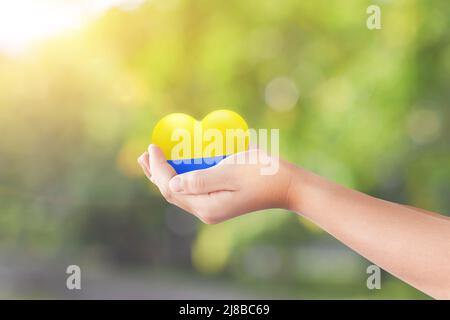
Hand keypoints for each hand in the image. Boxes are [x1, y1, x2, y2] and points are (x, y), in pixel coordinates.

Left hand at [137, 145, 293, 223]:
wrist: (286, 186)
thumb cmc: (262, 173)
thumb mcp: (232, 172)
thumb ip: (201, 179)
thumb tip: (173, 184)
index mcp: (207, 206)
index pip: (171, 188)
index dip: (157, 168)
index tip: (152, 147)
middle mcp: (206, 211)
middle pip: (172, 193)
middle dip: (155, 173)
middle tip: (144, 154)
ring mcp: (212, 208)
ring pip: (180, 192)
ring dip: (165, 175)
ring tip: (152, 160)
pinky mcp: (218, 202)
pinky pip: (191, 190)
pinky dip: (180, 177)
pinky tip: (176, 166)